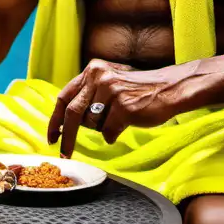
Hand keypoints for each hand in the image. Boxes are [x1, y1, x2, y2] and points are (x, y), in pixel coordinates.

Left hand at [48, 59, 183, 156]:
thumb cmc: (139, 91)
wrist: (171, 88)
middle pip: (72, 113)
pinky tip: (126, 124)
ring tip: (118, 118)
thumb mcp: (110, 83)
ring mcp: (111, 91)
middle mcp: (98, 77)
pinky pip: (108, 132)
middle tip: (64, 152)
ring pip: (92, 124)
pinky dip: (113, 135)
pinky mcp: (124, 106)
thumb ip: (89, 95)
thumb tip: (66, 121)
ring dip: (102, 129)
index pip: (64, 97)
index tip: (52, 136)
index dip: (55, 119)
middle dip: (67, 136)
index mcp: (92, 71)